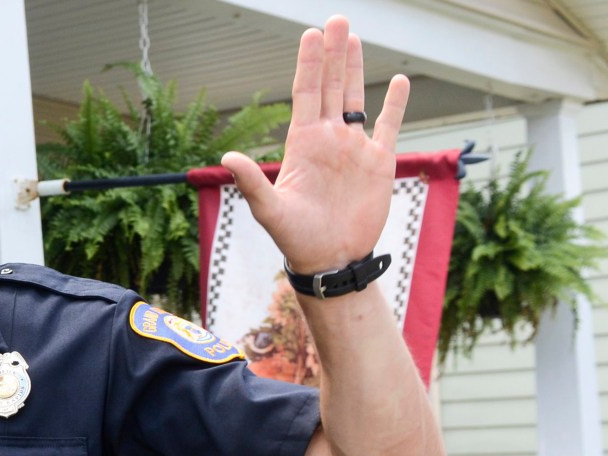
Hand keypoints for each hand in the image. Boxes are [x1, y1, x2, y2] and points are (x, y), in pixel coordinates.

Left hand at [222, 15, 408, 273]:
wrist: (330, 261)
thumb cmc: (296, 239)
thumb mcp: (270, 211)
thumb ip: (252, 183)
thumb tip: (227, 159)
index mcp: (303, 144)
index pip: (305, 94)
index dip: (308, 64)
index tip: (310, 34)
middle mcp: (328, 140)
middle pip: (330, 86)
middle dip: (332, 54)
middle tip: (336, 20)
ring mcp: (354, 150)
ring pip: (355, 98)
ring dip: (354, 69)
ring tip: (354, 38)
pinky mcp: (378, 163)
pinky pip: (389, 126)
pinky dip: (395, 105)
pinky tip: (399, 82)